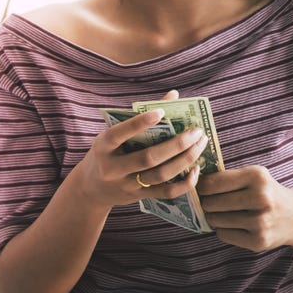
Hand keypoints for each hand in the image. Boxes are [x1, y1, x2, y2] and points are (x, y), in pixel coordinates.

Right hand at [73, 104, 208, 208]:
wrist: (92, 189)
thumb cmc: (107, 153)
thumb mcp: (112, 136)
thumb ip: (139, 117)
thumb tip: (173, 96)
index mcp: (103, 147)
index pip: (119, 134)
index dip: (139, 124)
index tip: (160, 112)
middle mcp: (113, 168)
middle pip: (148, 158)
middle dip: (176, 144)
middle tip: (197, 131)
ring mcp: (127, 185)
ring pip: (161, 174)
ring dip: (185, 159)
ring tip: (200, 144)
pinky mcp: (140, 197)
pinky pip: (167, 193)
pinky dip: (184, 183)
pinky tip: (196, 170)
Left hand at [198, 165, 292, 250]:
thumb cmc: (265, 192)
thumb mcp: (252, 176)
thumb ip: (224, 177)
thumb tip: (191, 183)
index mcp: (257, 176)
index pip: (211, 183)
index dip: (201, 187)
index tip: (202, 189)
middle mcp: (261, 198)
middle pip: (211, 203)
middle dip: (206, 203)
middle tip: (211, 203)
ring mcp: (260, 222)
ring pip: (215, 220)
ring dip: (213, 217)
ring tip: (223, 213)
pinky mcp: (259, 241)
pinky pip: (223, 235)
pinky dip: (223, 230)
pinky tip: (233, 225)